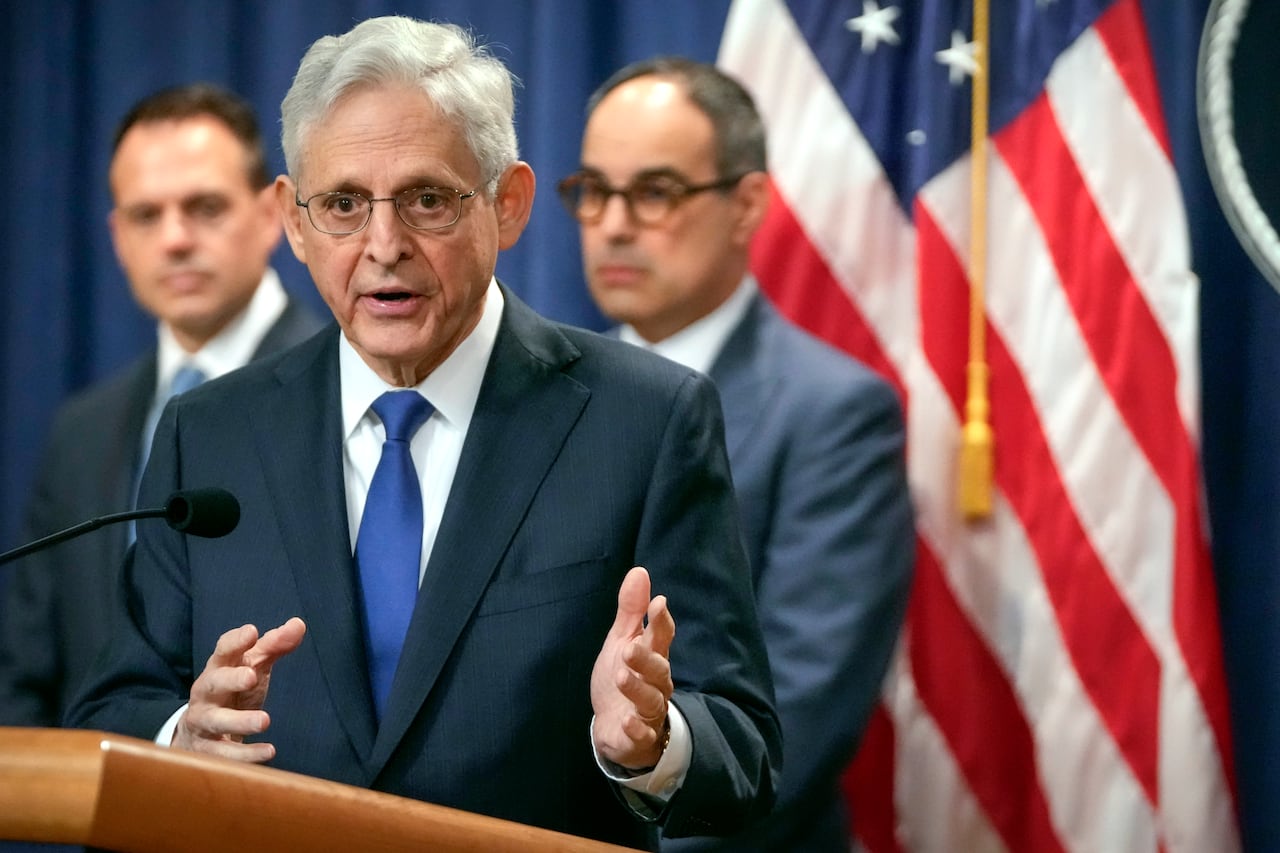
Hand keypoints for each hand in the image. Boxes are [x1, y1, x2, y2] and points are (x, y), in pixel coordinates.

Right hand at [172, 616, 306, 761]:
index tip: (252, 632)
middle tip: (251, 677)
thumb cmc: (233, 691)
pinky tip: (268, 752)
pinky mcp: (206, 750)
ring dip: (240, 721)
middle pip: (213, 683)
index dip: (235, 641)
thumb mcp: (252, 667)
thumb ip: (274, 646)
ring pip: (216, 721)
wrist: (199, 732)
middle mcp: (206, 693)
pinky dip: (245, 754)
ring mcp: (203, 721)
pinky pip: (224, 754)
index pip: (223, 650)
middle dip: (230, 679)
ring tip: (265, 720)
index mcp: (218, 668)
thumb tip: (299, 624)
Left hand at [591, 566, 674, 769]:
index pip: (662, 637)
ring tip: (621, 676)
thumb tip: (640, 571)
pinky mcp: (639, 736)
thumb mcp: (622, 641)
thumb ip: (632, 610)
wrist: (614, 726)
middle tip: (628, 647)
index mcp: (652, 656)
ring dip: (638, 688)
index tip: (658, 604)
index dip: (662, 622)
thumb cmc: (622, 677)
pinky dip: (635, 727)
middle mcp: (656, 683)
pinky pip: (642, 733)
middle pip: (658, 670)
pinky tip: (626, 719)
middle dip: (646, 658)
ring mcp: (648, 711)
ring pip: (651, 699)